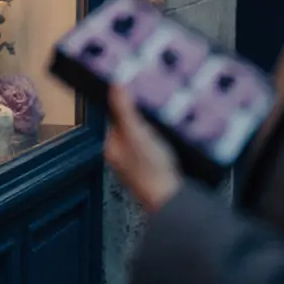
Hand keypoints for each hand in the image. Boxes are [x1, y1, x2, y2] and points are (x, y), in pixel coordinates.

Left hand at [104, 86, 181, 213]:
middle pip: (131, 125)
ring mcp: (139, 163)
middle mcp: (122, 156)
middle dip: (143, 114)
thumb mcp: (137, 134)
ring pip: (144, 135)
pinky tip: (171, 137)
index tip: (139, 91)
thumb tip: (115, 86)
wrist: (171, 198)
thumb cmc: (151, 171)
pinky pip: (156, 145)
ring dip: (154, 126)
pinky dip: (163, 139)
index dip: (128, 103)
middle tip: (154, 104)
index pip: (116, 116)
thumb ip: (125, 110)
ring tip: (164, 119)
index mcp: (112, 147)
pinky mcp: (155, 168)